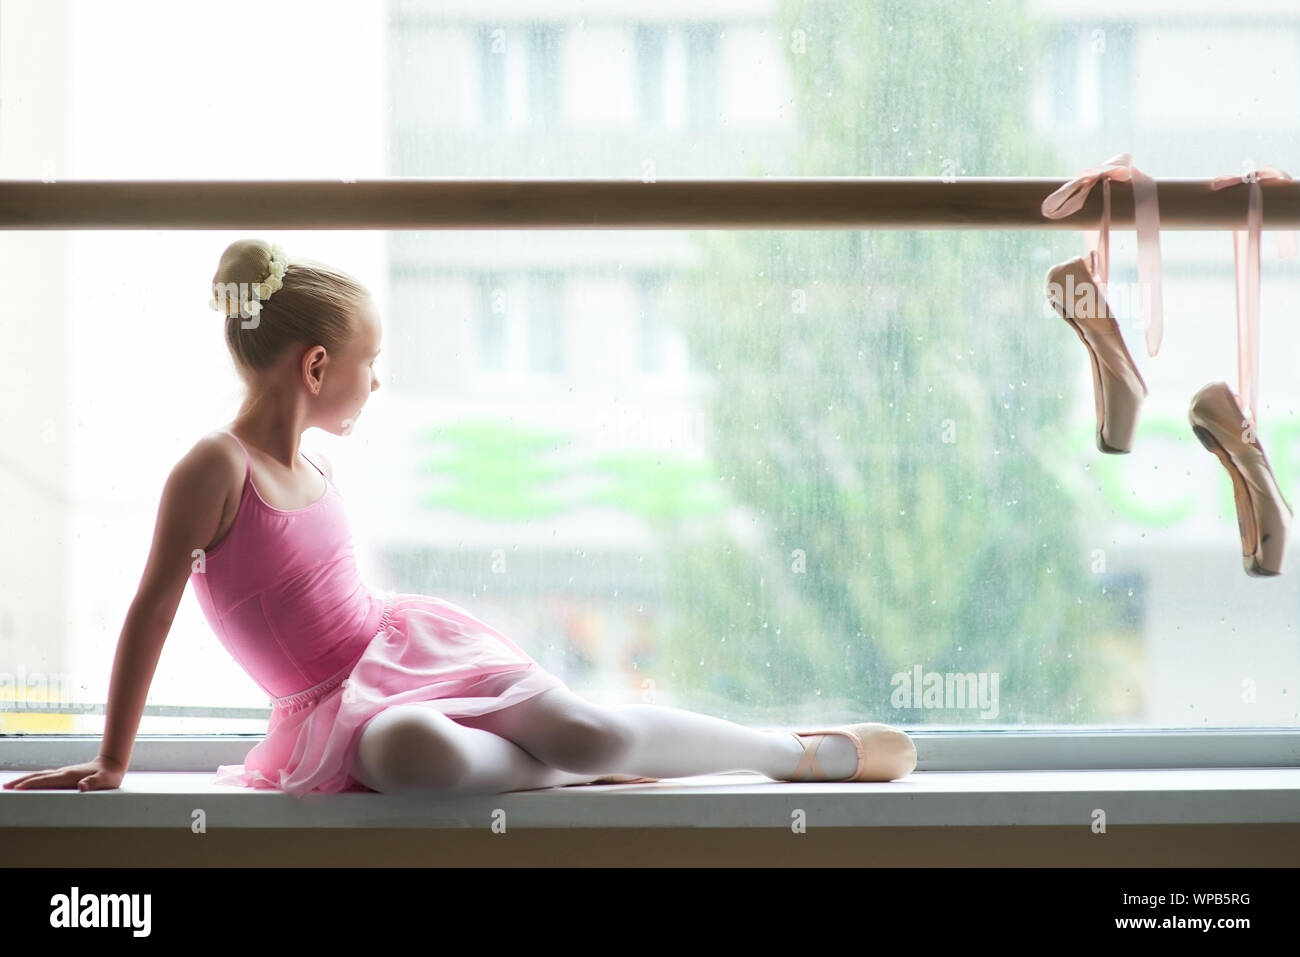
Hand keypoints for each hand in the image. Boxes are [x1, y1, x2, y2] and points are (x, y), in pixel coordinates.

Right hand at [3, 756, 124, 791]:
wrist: (112, 763)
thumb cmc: (109, 775)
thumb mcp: (105, 780)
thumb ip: (94, 783)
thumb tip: (82, 786)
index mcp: (70, 775)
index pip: (47, 780)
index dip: (32, 784)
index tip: (18, 789)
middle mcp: (64, 772)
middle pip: (38, 776)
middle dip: (22, 782)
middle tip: (6, 787)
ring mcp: (63, 772)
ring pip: (40, 776)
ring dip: (25, 780)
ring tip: (11, 785)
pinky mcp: (65, 774)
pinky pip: (45, 777)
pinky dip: (34, 779)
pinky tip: (29, 783)